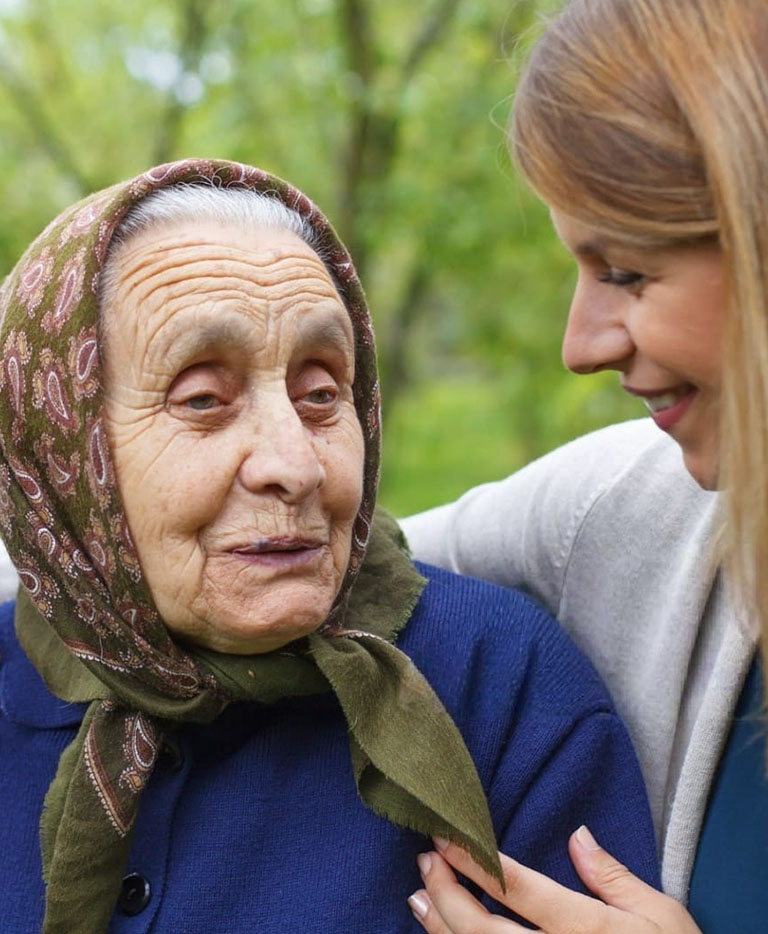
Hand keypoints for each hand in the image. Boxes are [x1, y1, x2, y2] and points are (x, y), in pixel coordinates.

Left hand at [408, 827, 701, 932]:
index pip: (517, 889)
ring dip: (441, 930)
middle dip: (446, 893)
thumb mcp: (662, 917)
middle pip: (484, 930)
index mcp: (588, 929)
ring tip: (418, 900)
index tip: (444, 836)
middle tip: (424, 861)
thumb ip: (614, 877)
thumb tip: (577, 835)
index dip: (474, 861)